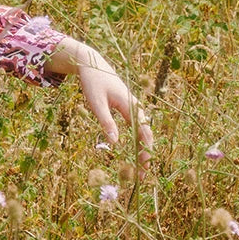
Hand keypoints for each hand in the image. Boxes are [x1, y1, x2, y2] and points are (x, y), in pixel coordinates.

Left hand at [46, 36, 153, 162]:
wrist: (92, 63)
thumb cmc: (93, 82)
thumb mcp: (96, 102)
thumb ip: (106, 121)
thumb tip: (115, 143)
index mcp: (130, 105)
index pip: (144, 133)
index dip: (146, 151)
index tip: (145, 167)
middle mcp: (135, 107)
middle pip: (146, 135)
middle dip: (146, 155)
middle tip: (142, 176)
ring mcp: (132, 107)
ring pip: (142, 132)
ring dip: (143, 149)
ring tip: (139, 168)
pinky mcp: (127, 108)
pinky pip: (136, 127)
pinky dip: (137, 141)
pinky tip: (134, 151)